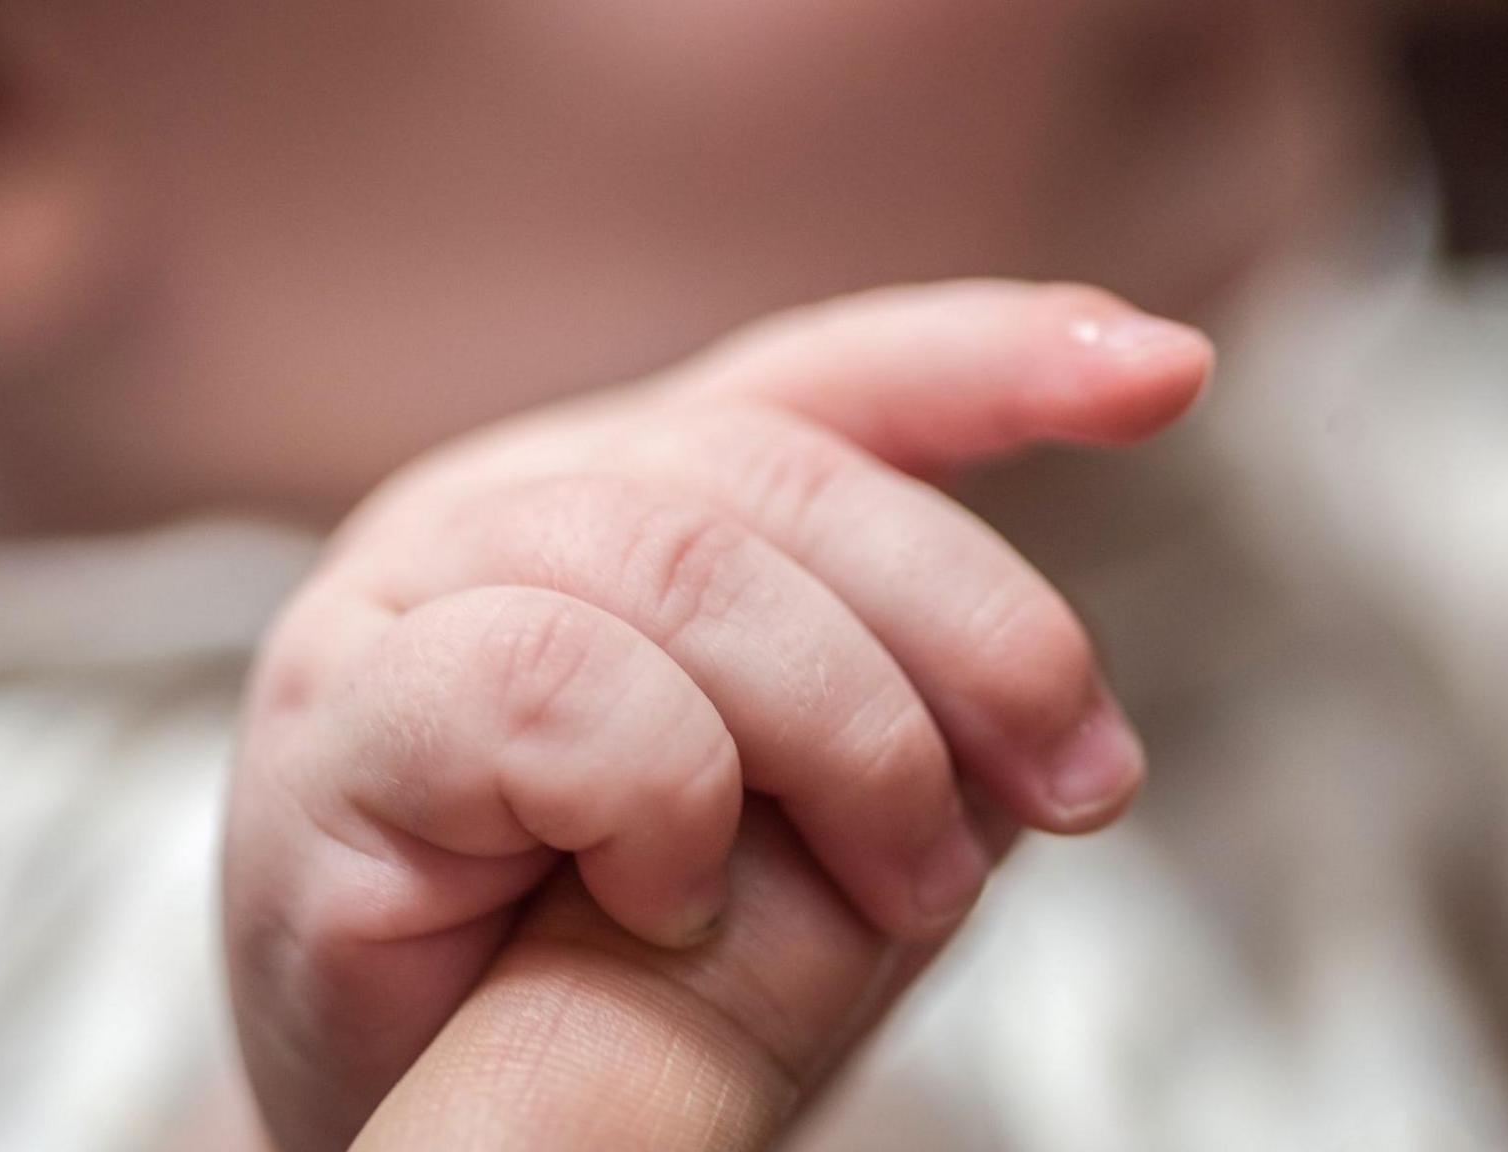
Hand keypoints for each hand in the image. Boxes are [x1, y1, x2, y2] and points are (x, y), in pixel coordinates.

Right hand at [223, 281, 1212, 1148]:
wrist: (408, 1111)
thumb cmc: (602, 969)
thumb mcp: (812, 837)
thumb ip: (908, 736)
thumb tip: (1058, 721)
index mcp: (629, 490)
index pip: (823, 382)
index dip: (995, 358)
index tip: (1166, 378)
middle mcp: (512, 499)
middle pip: (783, 476)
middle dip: (970, 631)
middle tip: (1074, 793)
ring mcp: (409, 588)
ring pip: (686, 568)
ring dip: (848, 733)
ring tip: (907, 885)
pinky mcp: (340, 712)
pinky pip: (559, 687)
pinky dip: (667, 795)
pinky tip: (675, 896)